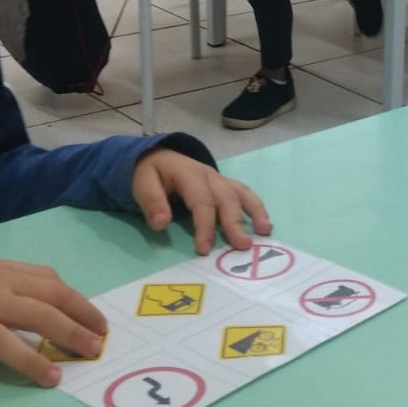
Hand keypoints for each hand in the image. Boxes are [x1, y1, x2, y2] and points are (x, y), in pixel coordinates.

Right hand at [0, 258, 106, 403]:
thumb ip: (33, 277)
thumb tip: (67, 293)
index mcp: (9, 281)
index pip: (54, 291)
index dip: (81, 309)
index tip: (102, 329)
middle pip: (36, 314)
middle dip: (68, 332)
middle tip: (92, 352)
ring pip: (0, 341)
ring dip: (29, 360)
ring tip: (53, 379)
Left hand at [132, 148, 272, 254]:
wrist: (158, 157)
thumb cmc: (152, 174)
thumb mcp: (142, 183)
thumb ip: (151, 202)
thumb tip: (161, 223)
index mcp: (189, 174)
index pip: (202, 201)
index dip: (204, 226)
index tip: (204, 249)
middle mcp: (209, 176)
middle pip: (226, 198)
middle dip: (235, 222)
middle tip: (243, 245)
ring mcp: (220, 179)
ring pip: (241, 193)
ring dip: (255, 212)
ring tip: (265, 231)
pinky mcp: (225, 185)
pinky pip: (244, 194)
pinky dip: (256, 208)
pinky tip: (264, 223)